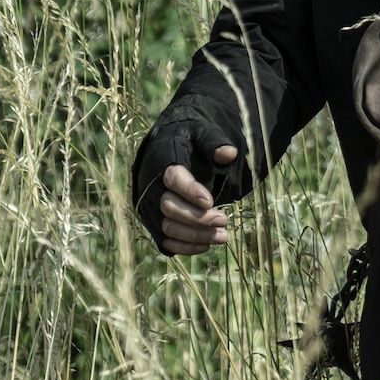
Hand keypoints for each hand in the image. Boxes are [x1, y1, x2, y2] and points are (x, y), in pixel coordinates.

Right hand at [135, 115, 244, 255]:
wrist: (169, 146)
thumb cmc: (189, 139)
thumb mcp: (201, 132)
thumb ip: (213, 141)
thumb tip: (229, 154)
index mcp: (162, 161)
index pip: (173, 178)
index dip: (190, 191)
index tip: (210, 201)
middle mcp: (151, 186)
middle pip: (169, 207)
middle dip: (197, 218)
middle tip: (223, 219)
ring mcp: (150, 206)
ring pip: (167, 227)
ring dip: (194, 235)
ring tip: (222, 236)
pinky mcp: (154, 221)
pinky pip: (164, 240)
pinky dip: (184, 247)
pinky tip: (206, 246)